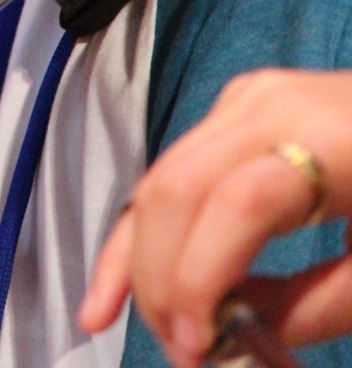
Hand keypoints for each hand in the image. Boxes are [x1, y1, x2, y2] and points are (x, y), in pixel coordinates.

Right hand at [79, 68, 351, 367]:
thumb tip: (231, 338)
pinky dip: (146, 228)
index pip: (237, 205)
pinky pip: (174, 168)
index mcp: (324, 139)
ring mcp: (243, 99)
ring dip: (140, 259)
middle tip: (177, 350)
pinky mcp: (233, 107)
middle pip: (179, 189)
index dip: (203, 280)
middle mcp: (266, 106)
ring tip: (148, 327)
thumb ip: (314, 304)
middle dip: (161, 277)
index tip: (197, 352)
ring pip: (161, 178)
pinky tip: (118, 282)